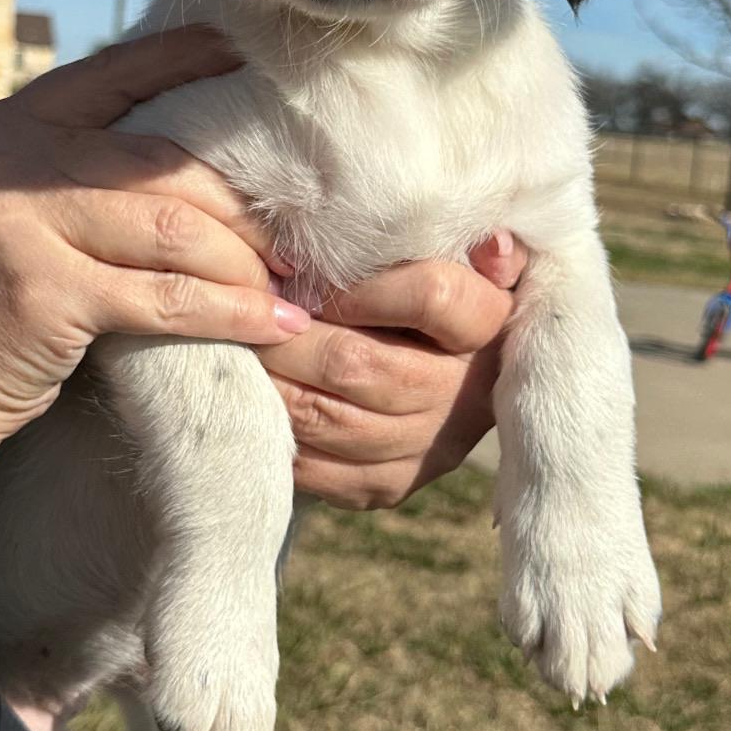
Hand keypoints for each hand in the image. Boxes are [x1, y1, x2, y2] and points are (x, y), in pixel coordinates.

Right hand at [0, 30, 309, 448]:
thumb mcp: (18, 206)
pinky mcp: (43, 293)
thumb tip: (202, 150)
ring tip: (288, 283)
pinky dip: (231, 313)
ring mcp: (18, 223)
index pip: (114, 73)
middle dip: (240, 204)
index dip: (187, 60)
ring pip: (173, 229)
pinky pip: (165, 299)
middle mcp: (6, 159)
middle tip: (291, 235)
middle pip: (161, 162)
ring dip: (243, 262)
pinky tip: (272, 323)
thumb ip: (81, 165)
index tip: (251, 60)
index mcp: (6, 123)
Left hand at [259, 233, 526, 508]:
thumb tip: (492, 247)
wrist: (463, 377)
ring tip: (238, 349)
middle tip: (245, 308)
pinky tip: (254, 398)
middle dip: (287, 335)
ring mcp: (426, 450)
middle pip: (356, 363)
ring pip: (326, 418)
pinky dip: (275, 431)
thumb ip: (481, 244)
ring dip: (270, 381)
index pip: (432, 297)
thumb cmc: (452, 291)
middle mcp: (464, 397)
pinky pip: (316, 466)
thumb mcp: (474, 256)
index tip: (315, 273)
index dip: (362, 284)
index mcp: (489, 328)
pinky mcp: (389, 486)